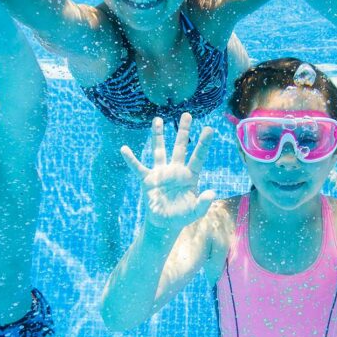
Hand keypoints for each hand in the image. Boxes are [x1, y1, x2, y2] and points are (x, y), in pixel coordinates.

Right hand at [120, 114, 216, 230]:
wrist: (165, 222)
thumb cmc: (182, 215)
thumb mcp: (196, 211)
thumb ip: (204, 202)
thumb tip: (212, 193)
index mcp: (189, 176)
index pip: (198, 157)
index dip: (203, 144)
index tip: (209, 128)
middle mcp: (176, 170)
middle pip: (180, 147)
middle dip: (183, 131)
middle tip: (187, 114)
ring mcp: (161, 173)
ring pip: (160, 150)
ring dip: (158, 135)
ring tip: (158, 119)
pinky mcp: (147, 179)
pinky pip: (138, 167)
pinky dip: (131, 159)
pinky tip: (124, 149)